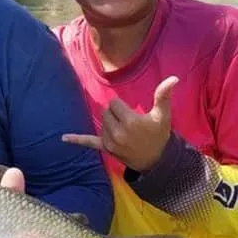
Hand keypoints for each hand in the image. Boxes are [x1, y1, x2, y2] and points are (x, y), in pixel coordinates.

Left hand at [63, 76, 178, 171]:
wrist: (155, 160)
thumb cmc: (159, 135)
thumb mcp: (163, 115)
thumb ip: (164, 96)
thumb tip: (174, 78)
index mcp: (130, 122)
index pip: (114, 103)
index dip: (123, 106)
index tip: (133, 114)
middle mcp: (118, 132)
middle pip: (106, 112)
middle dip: (115, 114)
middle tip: (129, 123)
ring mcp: (110, 142)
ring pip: (101, 122)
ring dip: (110, 123)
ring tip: (124, 131)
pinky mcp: (105, 148)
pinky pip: (88, 142)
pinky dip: (77, 140)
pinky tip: (63, 138)